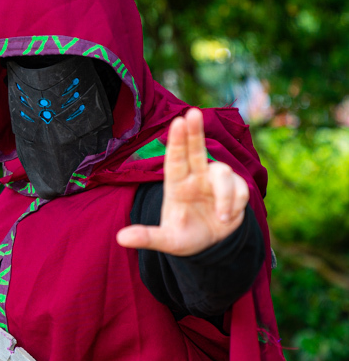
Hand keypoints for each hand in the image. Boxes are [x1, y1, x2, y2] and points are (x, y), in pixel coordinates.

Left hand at [116, 108, 249, 256]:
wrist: (211, 248)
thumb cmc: (186, 237)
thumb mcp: (166, 241)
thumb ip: (147, 238)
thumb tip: (121, 238)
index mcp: (176, 185)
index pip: (175, 159)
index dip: (176, 141)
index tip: (178, 121)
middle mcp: (196, 177)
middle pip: (196, 150)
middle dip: (195, 132)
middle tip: (193, 113)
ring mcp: (216, 181)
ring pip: (223, 172)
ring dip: (224, 195)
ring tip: (221, 218)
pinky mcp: (235, 188)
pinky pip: (240, 189)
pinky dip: (235, 205)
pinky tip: (227, 219)